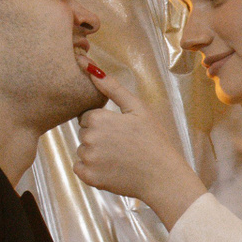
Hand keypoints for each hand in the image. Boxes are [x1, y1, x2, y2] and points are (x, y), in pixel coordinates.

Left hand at [72, 72, 209, 228]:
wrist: (162, 175)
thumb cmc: (153, 139)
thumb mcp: (137, 108)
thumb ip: (111, 87)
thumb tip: (87, 64)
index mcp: (98, 118)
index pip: (88, 116)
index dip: (105, 122)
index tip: (121, 130)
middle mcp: (88, 138)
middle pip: (84, 133)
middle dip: (98, 136)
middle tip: (122, 144)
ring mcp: (88, 159)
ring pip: (82, 150)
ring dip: (95, 153)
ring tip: (119, 157)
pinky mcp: (88, 177)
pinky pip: (80, 168)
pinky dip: (91, 169)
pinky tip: (111, 168)